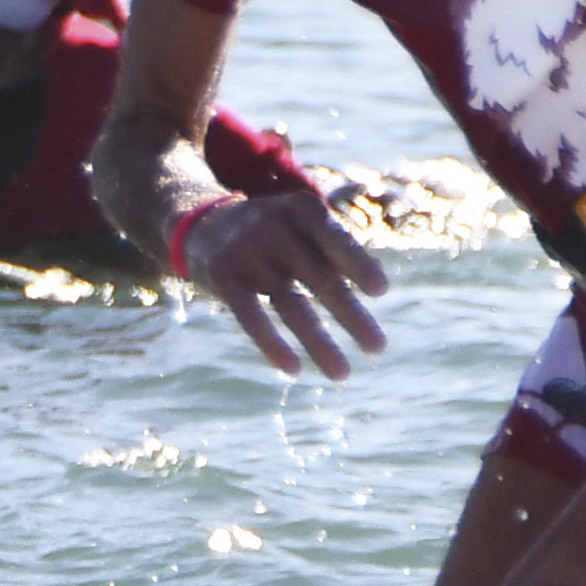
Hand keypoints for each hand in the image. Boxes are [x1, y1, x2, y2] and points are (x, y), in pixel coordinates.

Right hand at [177, 189, 390, 379]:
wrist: (204, 222)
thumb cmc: (273, 230)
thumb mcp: (302, 226)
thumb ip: (336, 249)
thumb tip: (379, 281)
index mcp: (302, 211)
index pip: (335, 240)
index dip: (358, 264)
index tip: (381, 290)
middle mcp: (274, 228)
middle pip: (319, 277)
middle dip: (350, 314)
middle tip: (378, 348)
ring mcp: (246, 253)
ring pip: (290, 304)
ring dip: (318, 342)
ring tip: (341, 374)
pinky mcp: (223, 278)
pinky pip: (251, 316)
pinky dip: (272, 343)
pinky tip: (293, 370)